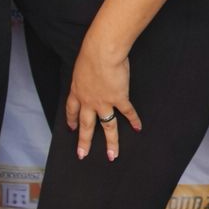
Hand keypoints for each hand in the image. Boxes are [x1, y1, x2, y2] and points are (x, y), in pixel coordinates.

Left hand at [67, 40, 141, 161]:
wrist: (102, 52)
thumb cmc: (92, 53)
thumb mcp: (81, 66)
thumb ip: (85, 74)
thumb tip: (89, 73)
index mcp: (77, 91)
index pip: (72, 110)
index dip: (71, 121)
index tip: (72, 129)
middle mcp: (89, 101)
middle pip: (86, 126)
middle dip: (84, 142)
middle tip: (83, 154)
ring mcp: (104, 102)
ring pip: (107, 126)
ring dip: (111, 142)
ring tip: (112, 155)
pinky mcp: (119, 98)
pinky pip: (127, 112)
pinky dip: (134, 120)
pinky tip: (137, 128)